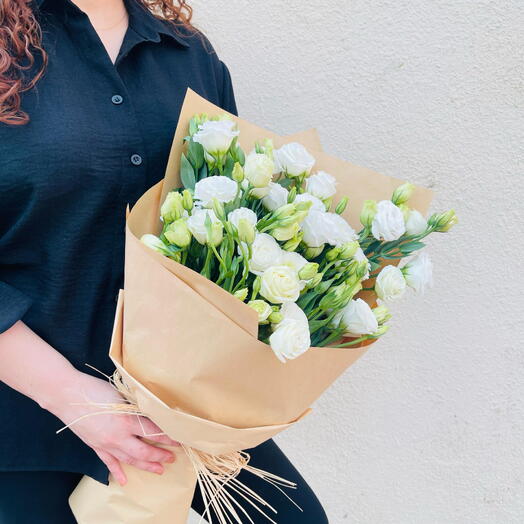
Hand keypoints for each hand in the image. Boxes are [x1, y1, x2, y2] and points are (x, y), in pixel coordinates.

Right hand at [49, 370, 179, 485]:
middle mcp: (118, 436)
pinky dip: (117, 472)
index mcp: (127, 420)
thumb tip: (152, 411)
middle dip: (161, 454)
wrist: (67, 395)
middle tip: (173, 456)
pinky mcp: (95, 446)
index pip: (154, 431)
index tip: (181, 438)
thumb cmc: (95, 389)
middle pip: (144, 450)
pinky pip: (109, 462)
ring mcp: (106, 444)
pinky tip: (124, 481)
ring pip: (129, 460)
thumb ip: (136, 406)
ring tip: (159, 469)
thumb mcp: (121, 394)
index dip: (169, 436)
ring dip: (145, 465)